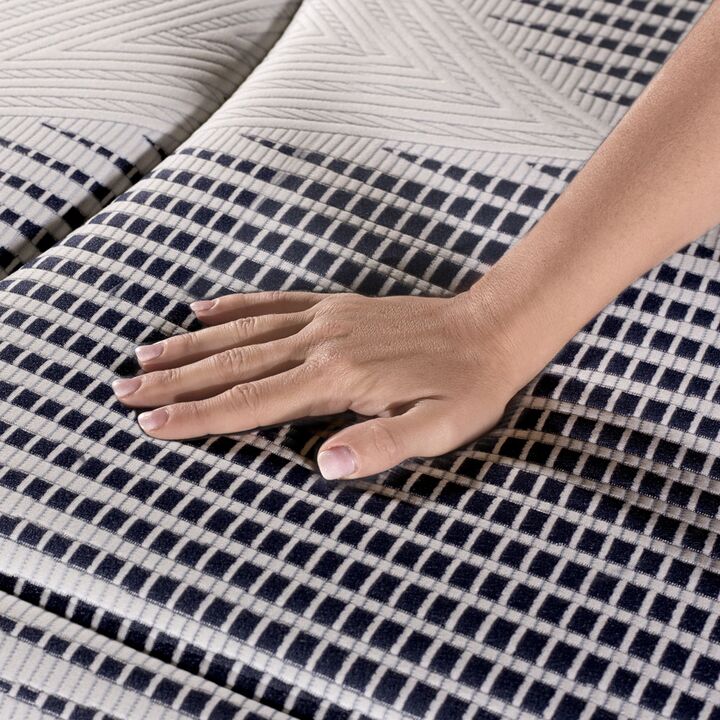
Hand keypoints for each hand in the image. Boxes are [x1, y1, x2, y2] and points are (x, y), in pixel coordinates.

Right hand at [112, 289, 521, 479]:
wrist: (490, 330)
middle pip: (234, 365)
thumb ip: (380, 444)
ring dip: (191, 346)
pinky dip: (235, 306)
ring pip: (243, 332)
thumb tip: (323, 466)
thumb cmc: (465, 387)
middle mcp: (321, 343)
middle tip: (124, 391)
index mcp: (337, 379)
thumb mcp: (436, 429)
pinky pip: (275, 303)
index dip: (200, 416)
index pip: (253, 403)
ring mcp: (325, 320)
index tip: (154, 425)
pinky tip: (204, 308)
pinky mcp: (336, 306)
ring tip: (146, 356)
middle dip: (176, 382)